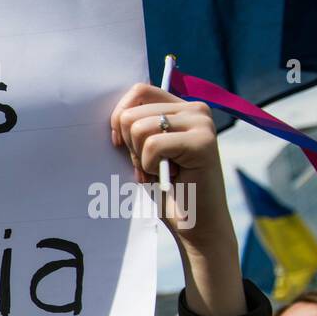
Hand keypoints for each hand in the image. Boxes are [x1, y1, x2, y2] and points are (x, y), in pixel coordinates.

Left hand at [110, 84, 230, 249]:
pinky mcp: (203, 141)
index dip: (119, 117)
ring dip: (141, 158)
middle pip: (132, 113)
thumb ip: (134, 129)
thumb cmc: (167, 190)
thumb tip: (112, 114)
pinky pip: (152, 146)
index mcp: (181, 108)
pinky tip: (169, 177)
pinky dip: (150, 167)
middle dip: (130, 146)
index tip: (119, 144)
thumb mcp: (142, 153)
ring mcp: (202, 122)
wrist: (194, 225)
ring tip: (161, 171)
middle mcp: (195, 109)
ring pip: (139, 128)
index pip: (138, 91)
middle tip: (150, 166)